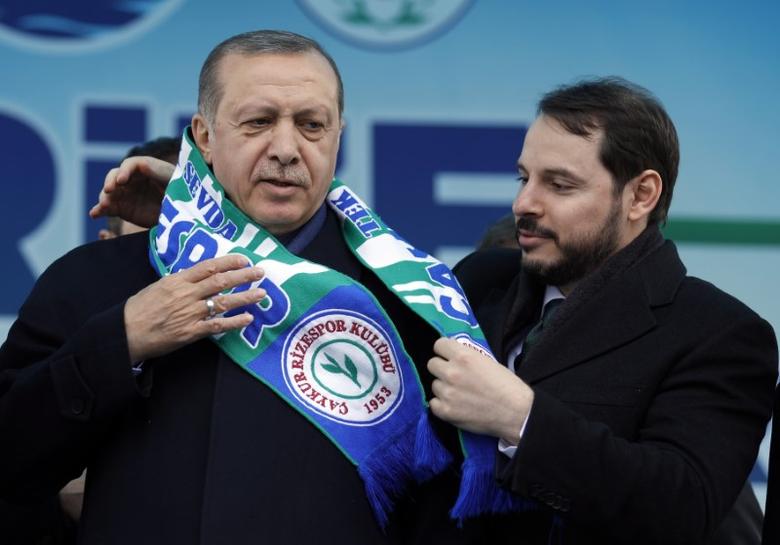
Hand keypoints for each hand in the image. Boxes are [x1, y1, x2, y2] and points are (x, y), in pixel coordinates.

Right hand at [89, 156, 173, 227]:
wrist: (182, 211)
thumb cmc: (181, 191)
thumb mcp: (174, 179)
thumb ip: (159, 172)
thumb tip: (142, 165)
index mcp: (144, 168)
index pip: (130, 165)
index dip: (124, 171)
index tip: (122, 180)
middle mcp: (131, 179)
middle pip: (114, 177)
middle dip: (110, 182)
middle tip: (110, 190)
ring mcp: (124, 194)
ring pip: (109, 193)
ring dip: (104, 197)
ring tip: (104, 205)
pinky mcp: (121, 208)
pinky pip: (108, 208)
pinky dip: (99, 210)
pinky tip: (94, 214)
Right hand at [124, 254, 265, 361]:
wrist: (125, 333)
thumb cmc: (139, 309)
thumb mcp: (158, 287)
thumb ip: (179, 281)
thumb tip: (198, 276)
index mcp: (177, 280)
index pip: (208, 266)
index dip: (228, 262)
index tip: (244, 260)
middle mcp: (186, 294)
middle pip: (220, 281)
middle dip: (243, 276)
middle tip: (261, 272)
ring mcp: (190, 313)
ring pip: (223, 302)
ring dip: (245, 297)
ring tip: (261, 294)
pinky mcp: (191, 332)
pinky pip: (217, 326)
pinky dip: (234, 322)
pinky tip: (248, 319)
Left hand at [427, 337, 533, 442]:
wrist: (516, 412)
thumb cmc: (507, 386)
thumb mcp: (487, 361)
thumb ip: (467, 357)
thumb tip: (452, 356)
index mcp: (463, 356)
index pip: (439, 345)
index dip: (444, 351)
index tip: (449, 357)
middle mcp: (452, 372)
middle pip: (432, 364)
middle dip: (442, 369)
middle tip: (453, 376)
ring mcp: (447, 393)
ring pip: (434, 384)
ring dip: (444, 388)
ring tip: (459, 394)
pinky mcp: (446, 411)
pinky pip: (434, 403)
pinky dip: (442, 405)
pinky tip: (455, 406)